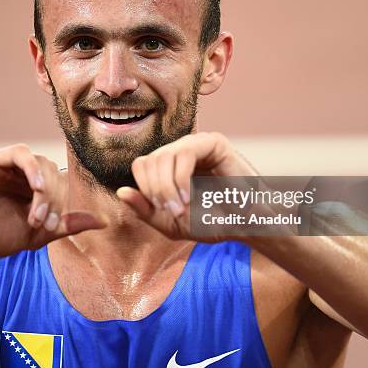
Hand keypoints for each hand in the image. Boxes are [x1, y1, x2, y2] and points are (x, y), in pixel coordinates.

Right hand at [0, 144, 105, 258]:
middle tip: (43, 224)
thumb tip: (104, 222)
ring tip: (35, 217)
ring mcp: (11, 165)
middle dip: (55, 201)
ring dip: (45, 192)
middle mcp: (26, 173)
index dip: (64, 204)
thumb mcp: (37, 234)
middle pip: (56, 175)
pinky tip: (35, 188)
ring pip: (43, 165)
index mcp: (36, 188)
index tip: (53, 227)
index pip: (63, 185)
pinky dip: (33, 169)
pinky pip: (22, 154)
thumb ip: (67, 225)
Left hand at [116, 132, 257, 240]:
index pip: (141, 166)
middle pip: (148, 160)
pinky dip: (180, 178)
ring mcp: (195, 144)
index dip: (144, 188)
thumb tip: (120, 192)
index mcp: (168, 167)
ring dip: (166, 187)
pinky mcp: (212, 142)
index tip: (160, 210)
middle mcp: (179, 151)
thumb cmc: (212, 222)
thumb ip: (145, 210)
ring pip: (162, 156)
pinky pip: (183, 152)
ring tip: (180, 207)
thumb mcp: (170, 223)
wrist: (247, 225)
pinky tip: (188, 196)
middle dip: (155, 190)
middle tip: (171, 212)